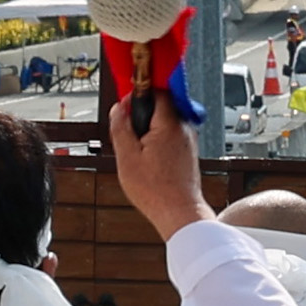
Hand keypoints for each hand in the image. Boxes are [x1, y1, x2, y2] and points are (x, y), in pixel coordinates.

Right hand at [110, 85, 208, 235]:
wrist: (179, 212)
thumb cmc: (156, 190)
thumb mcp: (127, 157)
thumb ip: (121, 128)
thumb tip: (117, 110)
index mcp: (169, 124)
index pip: (156, 92)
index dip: (137, 96)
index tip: (124, 107)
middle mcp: (184, 128)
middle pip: (160, 107)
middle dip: (141, 116)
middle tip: (128, 135)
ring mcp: (188, 140)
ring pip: (165, 122)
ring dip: (149, 130)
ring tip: (138, 153)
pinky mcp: (188, 152)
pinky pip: (170, 136)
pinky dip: (158, 142)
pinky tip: (149, 161)